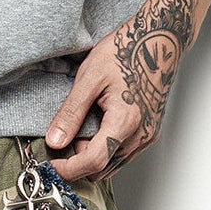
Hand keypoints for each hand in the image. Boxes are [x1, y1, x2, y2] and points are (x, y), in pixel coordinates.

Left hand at [45, 0, 198, 180]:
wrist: (158, 40)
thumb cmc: (126, 51)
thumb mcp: (90, 77)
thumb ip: (71, 112)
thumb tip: (54, 140)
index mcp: (125, 121)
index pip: (94, 161)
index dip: (70, 168)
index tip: (52, 165)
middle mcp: (141, 134)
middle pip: (104, 168)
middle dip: (79, 162)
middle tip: (61, 142)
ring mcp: (148, 134)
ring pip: (115, 163)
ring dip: (93, 156)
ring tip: (78, 130)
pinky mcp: (150, 131)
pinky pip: (125, 153)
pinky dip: (107, 149)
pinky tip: (95, 127)